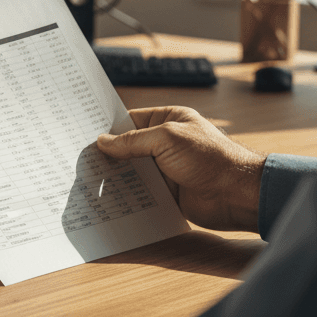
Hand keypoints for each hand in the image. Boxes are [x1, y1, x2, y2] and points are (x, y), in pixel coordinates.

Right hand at [97, 106, 266, 231]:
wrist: (236, 194)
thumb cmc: (209, 157)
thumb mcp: (166, 139)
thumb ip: (132, 141)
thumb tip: (103, 142)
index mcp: (168, 120)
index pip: (130, 120)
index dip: (109, 127)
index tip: (84, 133)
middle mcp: (165, 143)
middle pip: (128, 147)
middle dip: (108, 153)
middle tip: (80, 158)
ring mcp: (166, 168)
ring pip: (132, 170)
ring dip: (115, 175)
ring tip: (86, 178)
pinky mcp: (167, 191)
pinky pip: (141, 190)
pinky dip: (126, 194)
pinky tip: (107, 196)